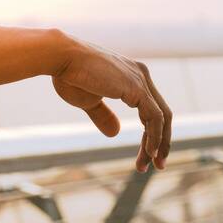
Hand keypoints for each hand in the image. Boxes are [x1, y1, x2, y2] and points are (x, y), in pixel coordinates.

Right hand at [51, 36, 173, 172]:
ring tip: (151, 165)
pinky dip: (155, 137)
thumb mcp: (88, 101)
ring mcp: (141, 80)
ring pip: (162, 118)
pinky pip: (155, 118)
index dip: (151, 133)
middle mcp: (141, 75)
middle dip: (162, 141)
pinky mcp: (137, 88)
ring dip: (159, 144)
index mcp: (131, 76)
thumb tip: (116, 133)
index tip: (147, 154)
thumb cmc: (69, 76)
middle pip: (162, 114)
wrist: (61, 58)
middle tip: (157, 165)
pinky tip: (150, 153)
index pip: (151, 108)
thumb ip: (104, 115)